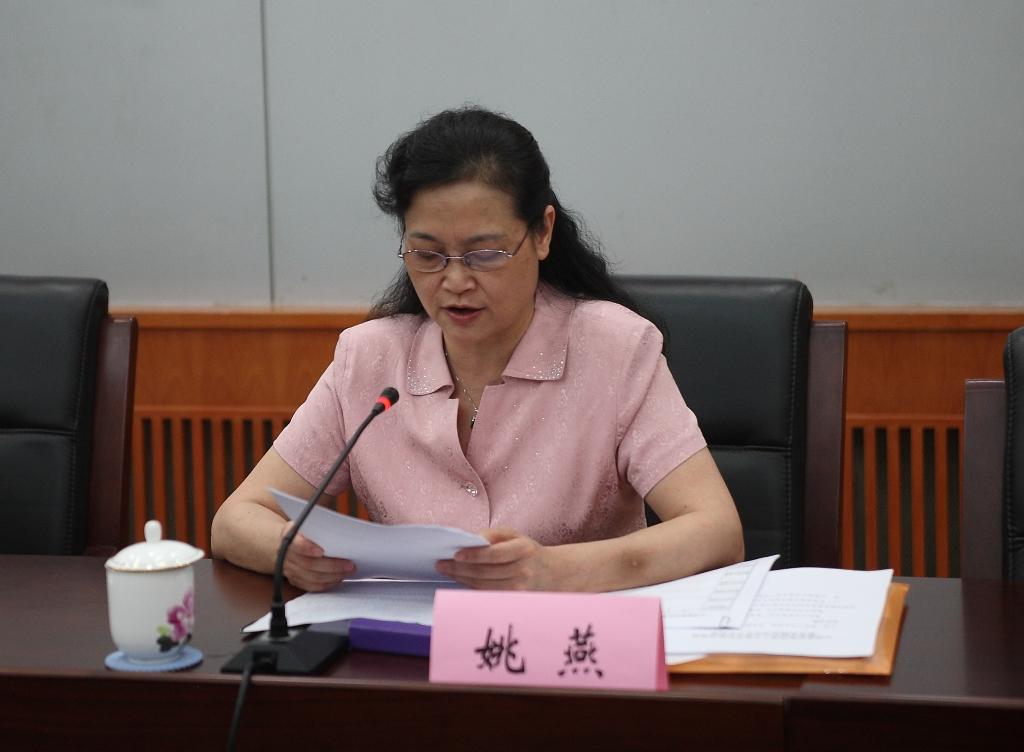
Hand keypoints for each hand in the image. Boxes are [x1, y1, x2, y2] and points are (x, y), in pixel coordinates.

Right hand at [281, 529, 355, 591]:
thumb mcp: (305, 524)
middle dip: (332, 566)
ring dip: (333, 576)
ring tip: (348, 571)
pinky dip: (327, 584)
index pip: (296, 544)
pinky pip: (311, 586)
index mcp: (289, 538)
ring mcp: (290, 570)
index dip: (308, 548)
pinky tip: (338, 579)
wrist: (285, 543)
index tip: (321, 551)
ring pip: (312, 578)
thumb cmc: (301, 532)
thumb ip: (317, 527)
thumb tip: (340, 530)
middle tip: (350, 565)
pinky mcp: (295, 580)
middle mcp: (287, 556)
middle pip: (309, 564)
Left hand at [436, 528, 554, 590]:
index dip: (474, 555)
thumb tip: (471, 540)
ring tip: (447, 571)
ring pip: (483, 586)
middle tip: (441, 564)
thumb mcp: (514, 535)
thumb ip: (493, 534)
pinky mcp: (513, 600)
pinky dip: (471, 587)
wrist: (550, 572)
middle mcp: (522, 571)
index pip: (495, 554)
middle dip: (460, 569)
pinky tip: (460, 580)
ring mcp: (519, 589)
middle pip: (485, 572)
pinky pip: (487, 594)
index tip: (455, 554)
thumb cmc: (526, 550)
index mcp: (523, 550)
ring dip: (462, 579)